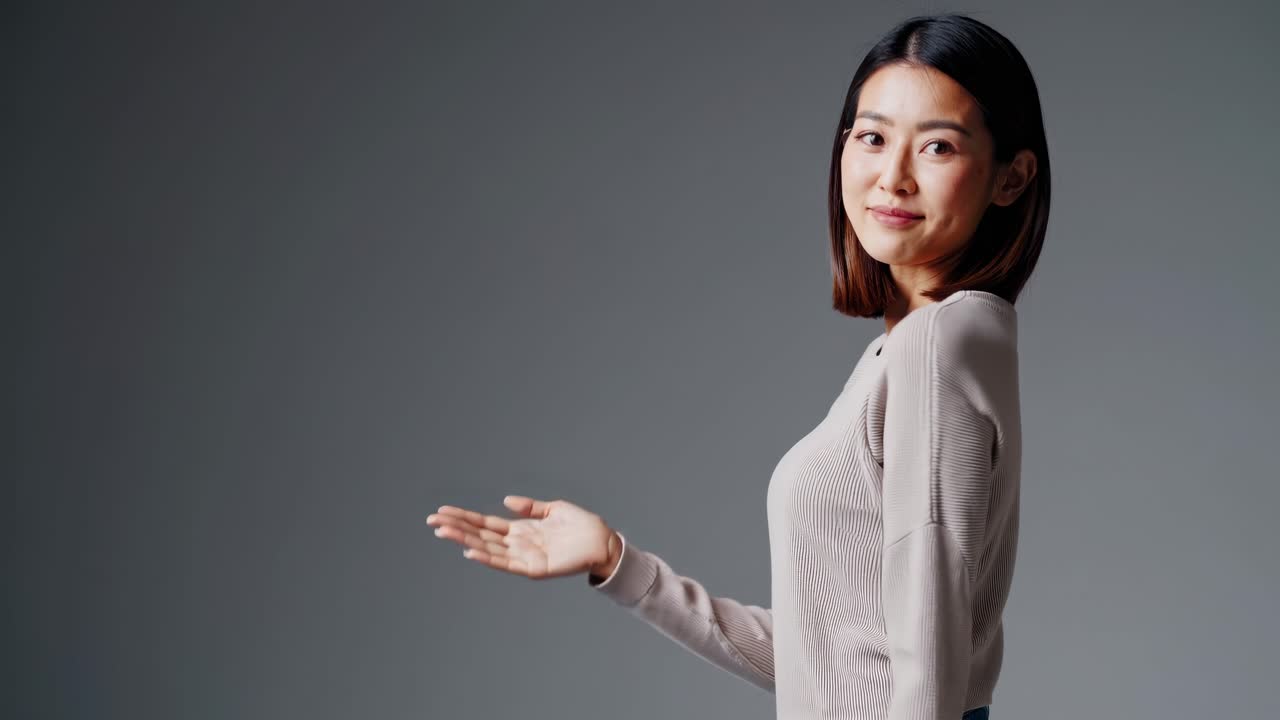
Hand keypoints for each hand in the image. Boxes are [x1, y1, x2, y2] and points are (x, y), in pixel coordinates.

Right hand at [426, 495, 614, 579]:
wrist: (604, 542)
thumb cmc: (582, 526)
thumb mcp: (553, 509)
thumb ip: (529, 507)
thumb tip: (505, 501)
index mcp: (520, 529)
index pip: (485, 524)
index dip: (464, 518)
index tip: (441, 513)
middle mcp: (517, 544)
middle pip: (480, 535)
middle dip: (456, 528)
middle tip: (431, 521)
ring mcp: (523, 556)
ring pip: (487, 549)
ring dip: (464, 541)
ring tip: (443, 533)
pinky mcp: (534, 568)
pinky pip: (506, 564)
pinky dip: (487, 558)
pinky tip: (470, 552)